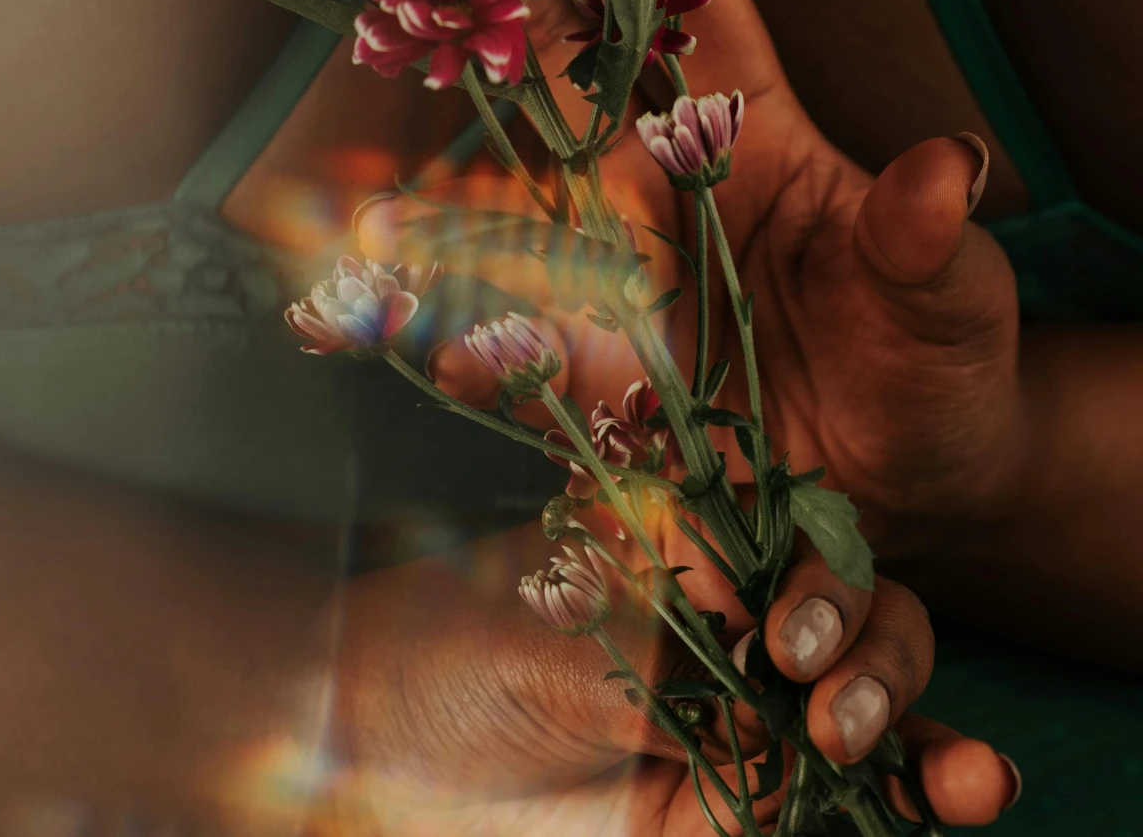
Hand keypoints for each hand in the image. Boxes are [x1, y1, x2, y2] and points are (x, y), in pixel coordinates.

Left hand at [328, 524, 1018, 828]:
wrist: (375, 758)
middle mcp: (730, 625)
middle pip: (851, 625)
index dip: (823, 571)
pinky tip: (967, 787)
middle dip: (877, 660)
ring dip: (927, 740)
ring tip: (973, 777)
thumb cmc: (447, 649)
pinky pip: (826, 803)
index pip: (792, 539)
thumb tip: (744, 621)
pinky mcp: (730, 809)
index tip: (790, 628)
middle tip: (832, 709)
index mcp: (688, 547)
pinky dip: (906, 792)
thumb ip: (659, 647)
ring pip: (863, 718)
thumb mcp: (554, 633)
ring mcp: (742, 720)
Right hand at [369, 0, 1024, 554]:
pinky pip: (506, 335)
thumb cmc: (940, 355)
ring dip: (434, 183)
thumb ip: (928, 242)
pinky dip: (452, 338)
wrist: (911, 482)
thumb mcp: (953, 297)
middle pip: (553, 54)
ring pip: (501, 190)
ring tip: (368, 199)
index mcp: (747, 107)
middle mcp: (654, 162)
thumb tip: (949, 171)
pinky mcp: (587, 356)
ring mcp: (608, 255)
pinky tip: (413, 348)